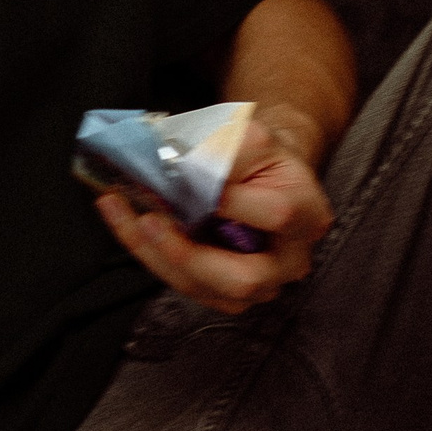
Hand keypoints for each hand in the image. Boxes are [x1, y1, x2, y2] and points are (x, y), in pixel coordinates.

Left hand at [93, 108, 333, 315]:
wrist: (257, 174)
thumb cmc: (256, 156)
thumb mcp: (250, 137)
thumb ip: (225, 151)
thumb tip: (182, 169)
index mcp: (308, 216)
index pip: (276, 215)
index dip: (233, 202)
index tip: (192, 182)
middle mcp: (288, 261)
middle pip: (243, 278)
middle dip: (189, 254)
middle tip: (149, 221)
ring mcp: (257, 286)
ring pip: (203, 287)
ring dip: (155, 252)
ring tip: (123, 213)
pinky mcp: (221, 293)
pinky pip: (180, 283)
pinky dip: (148, 253)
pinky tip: (125, 223)